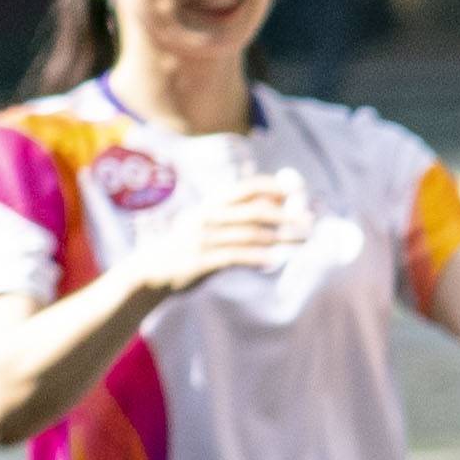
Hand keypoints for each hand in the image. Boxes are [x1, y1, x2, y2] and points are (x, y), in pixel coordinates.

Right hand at [137, 176, 311, 300]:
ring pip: (250, 235)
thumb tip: (274, 203)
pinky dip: (257, 257)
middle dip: (286, 215)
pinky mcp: (201, 261)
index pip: (245, 188)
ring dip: (280, 238)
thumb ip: (233, 213)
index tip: (297, 192)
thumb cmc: (187, 246)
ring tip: (302, 241)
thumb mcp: (204, 222)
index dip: (273, 187)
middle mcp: (206, 217)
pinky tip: (275, 260)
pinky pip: (235, 257)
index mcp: (209, 205)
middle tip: (310, 221)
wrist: (150, 272)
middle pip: (255, 211)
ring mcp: (203, 239)